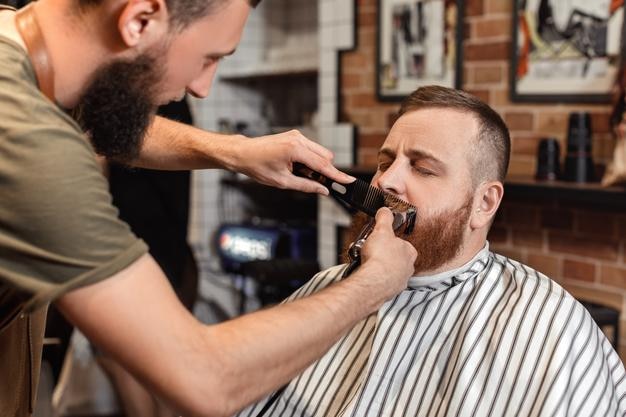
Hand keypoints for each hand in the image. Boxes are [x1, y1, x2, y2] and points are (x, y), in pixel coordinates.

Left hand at [234, 130, 354, 193]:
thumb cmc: (257, 166)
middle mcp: (298, 139)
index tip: (348, 181)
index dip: (337, 175)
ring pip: (319, 152)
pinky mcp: (295, 136)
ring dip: (315, 165)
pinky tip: (295, 166)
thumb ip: (306, 186)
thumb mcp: (282, 181)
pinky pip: (311, 149)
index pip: (323, 164)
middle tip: (313, 183)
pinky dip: (309, 160)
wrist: (242, 153)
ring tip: (297, 174)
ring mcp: (297, 136)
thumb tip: (323, 190)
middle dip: (324, 171)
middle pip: (325, 157)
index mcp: (295, 149)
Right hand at [352, 208, 416, 306]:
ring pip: (388, 272)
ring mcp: (399, 282)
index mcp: (410, 252)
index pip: (403, 243)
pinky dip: (373, 279)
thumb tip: (385, 211)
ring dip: (377, 267)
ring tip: (364, 262)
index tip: (380, 239)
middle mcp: (407, 269)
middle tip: (370, 251)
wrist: (372, 281)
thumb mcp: (382, 230)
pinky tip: (365, 274)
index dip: (390, 240)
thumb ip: (385, 218)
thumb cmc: (380, 258)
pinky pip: (381, 283)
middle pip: (394, 258)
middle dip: (382, 254)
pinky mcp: (389, 292)